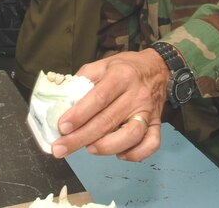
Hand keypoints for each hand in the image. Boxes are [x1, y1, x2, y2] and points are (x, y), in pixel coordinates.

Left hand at [51, 49, 168, 161]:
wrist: (157, 68)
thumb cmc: (125, 68)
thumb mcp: (102, 65)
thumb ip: (82, 80)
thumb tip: (63, 102)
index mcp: (121, 76)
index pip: (98, 98)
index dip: (79, 115)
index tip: (62, 127)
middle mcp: (136, 94)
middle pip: (108, 121)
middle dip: (80, 138)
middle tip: (60, 148)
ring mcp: (148, 111)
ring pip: (131, 136)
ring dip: (106, 147)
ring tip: (89, 149)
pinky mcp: (157, 123)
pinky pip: (151, 144)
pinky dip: (135, 154)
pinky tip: (119, 154)